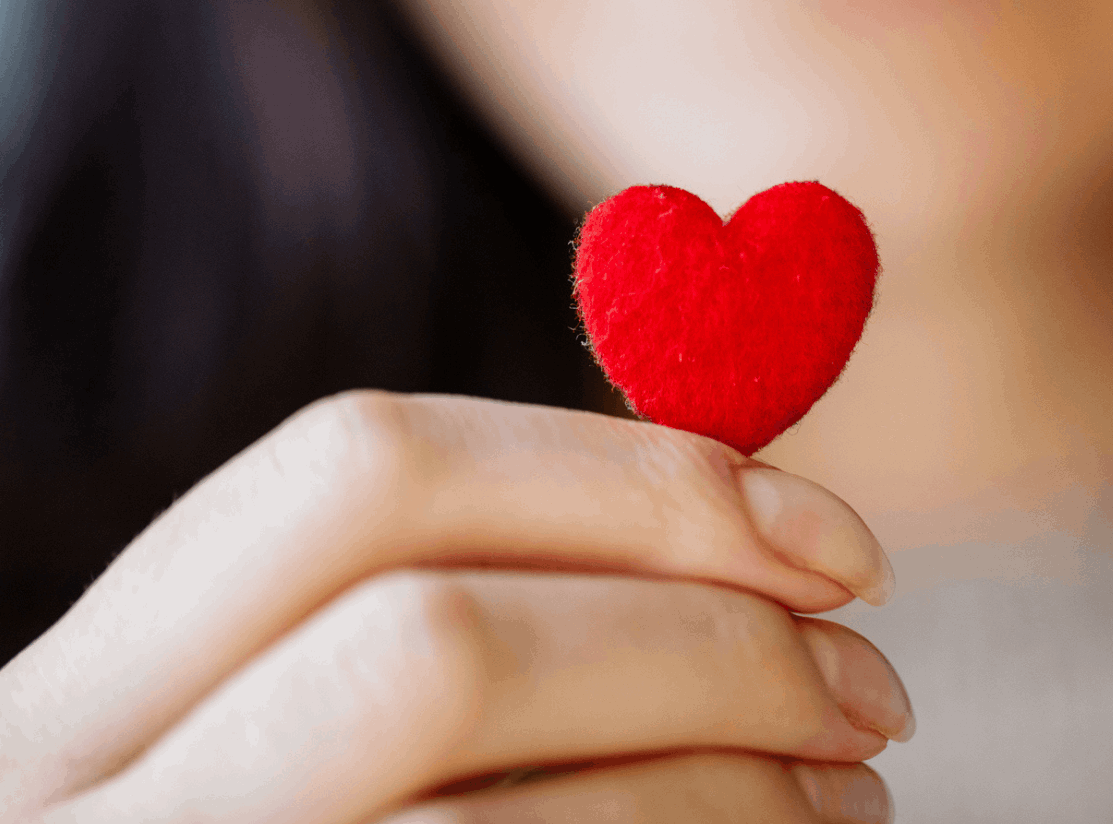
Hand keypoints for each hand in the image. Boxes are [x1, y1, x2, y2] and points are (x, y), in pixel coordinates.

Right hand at [0, 392, 907, 822]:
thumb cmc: (323, 819)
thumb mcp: (311, 722)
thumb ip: (469, 604)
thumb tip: (746, 516)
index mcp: (96, 692)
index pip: (361, 476)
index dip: (628, 480)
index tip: (825, 539)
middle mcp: (89, 819)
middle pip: (442, 640)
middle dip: (707, 641)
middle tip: (870, 684)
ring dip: (739, 787)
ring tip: (851, 791)